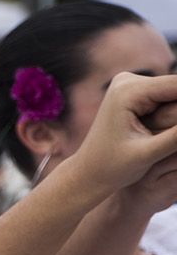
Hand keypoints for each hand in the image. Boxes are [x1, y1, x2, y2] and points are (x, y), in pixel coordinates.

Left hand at [61, 72, 176, 198]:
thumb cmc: (112, 168)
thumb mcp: (149, 154)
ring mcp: (132, 85)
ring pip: (176, 94)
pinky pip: (169, 99)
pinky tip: (174, 132)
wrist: (86, 173)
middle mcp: (128, 81)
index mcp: (128, 91)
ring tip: (167, 138)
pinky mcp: (137, 94)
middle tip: (176, 136)